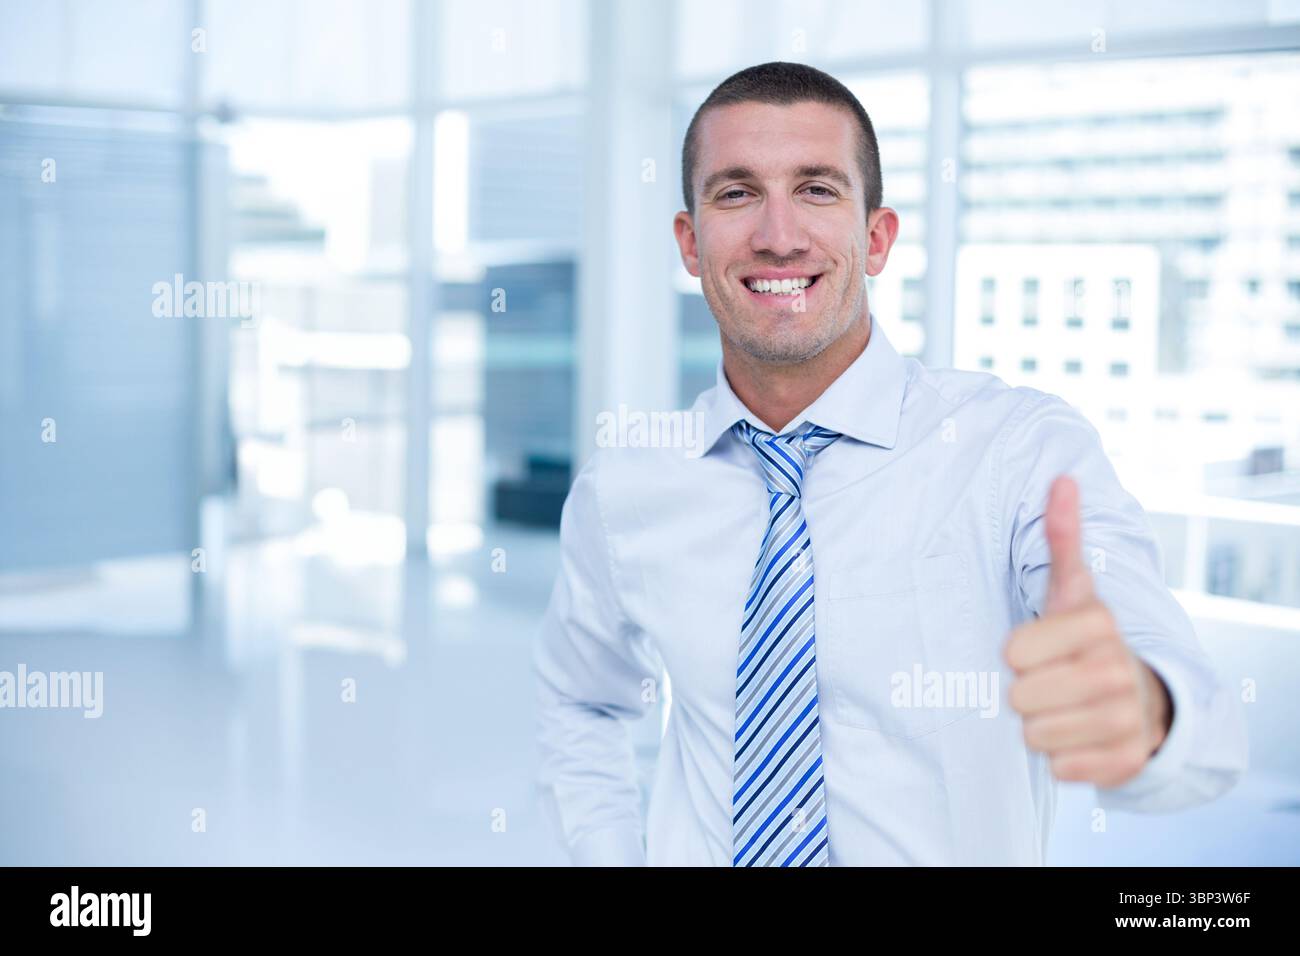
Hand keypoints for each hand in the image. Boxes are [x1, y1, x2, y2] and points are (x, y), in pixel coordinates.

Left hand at [1004, 475, 1172, 787]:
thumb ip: (1061, 537)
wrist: (1140, 695)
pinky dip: (1062, 757)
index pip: (1013, 653)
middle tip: (1053, 680)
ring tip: (1064, 706)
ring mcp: (1126, 720)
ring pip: (1035, 736)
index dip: (1018, 654)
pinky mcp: (1126, 763)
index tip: (1042, 647)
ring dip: (1041, 725)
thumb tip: (1061, 479)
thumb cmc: (1085, 637)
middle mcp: (1118, 670)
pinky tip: (1080, 735)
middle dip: (1027, 692)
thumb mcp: (1072, 587)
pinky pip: (1059, 768)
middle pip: (1020, 698)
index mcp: (1099, 624)